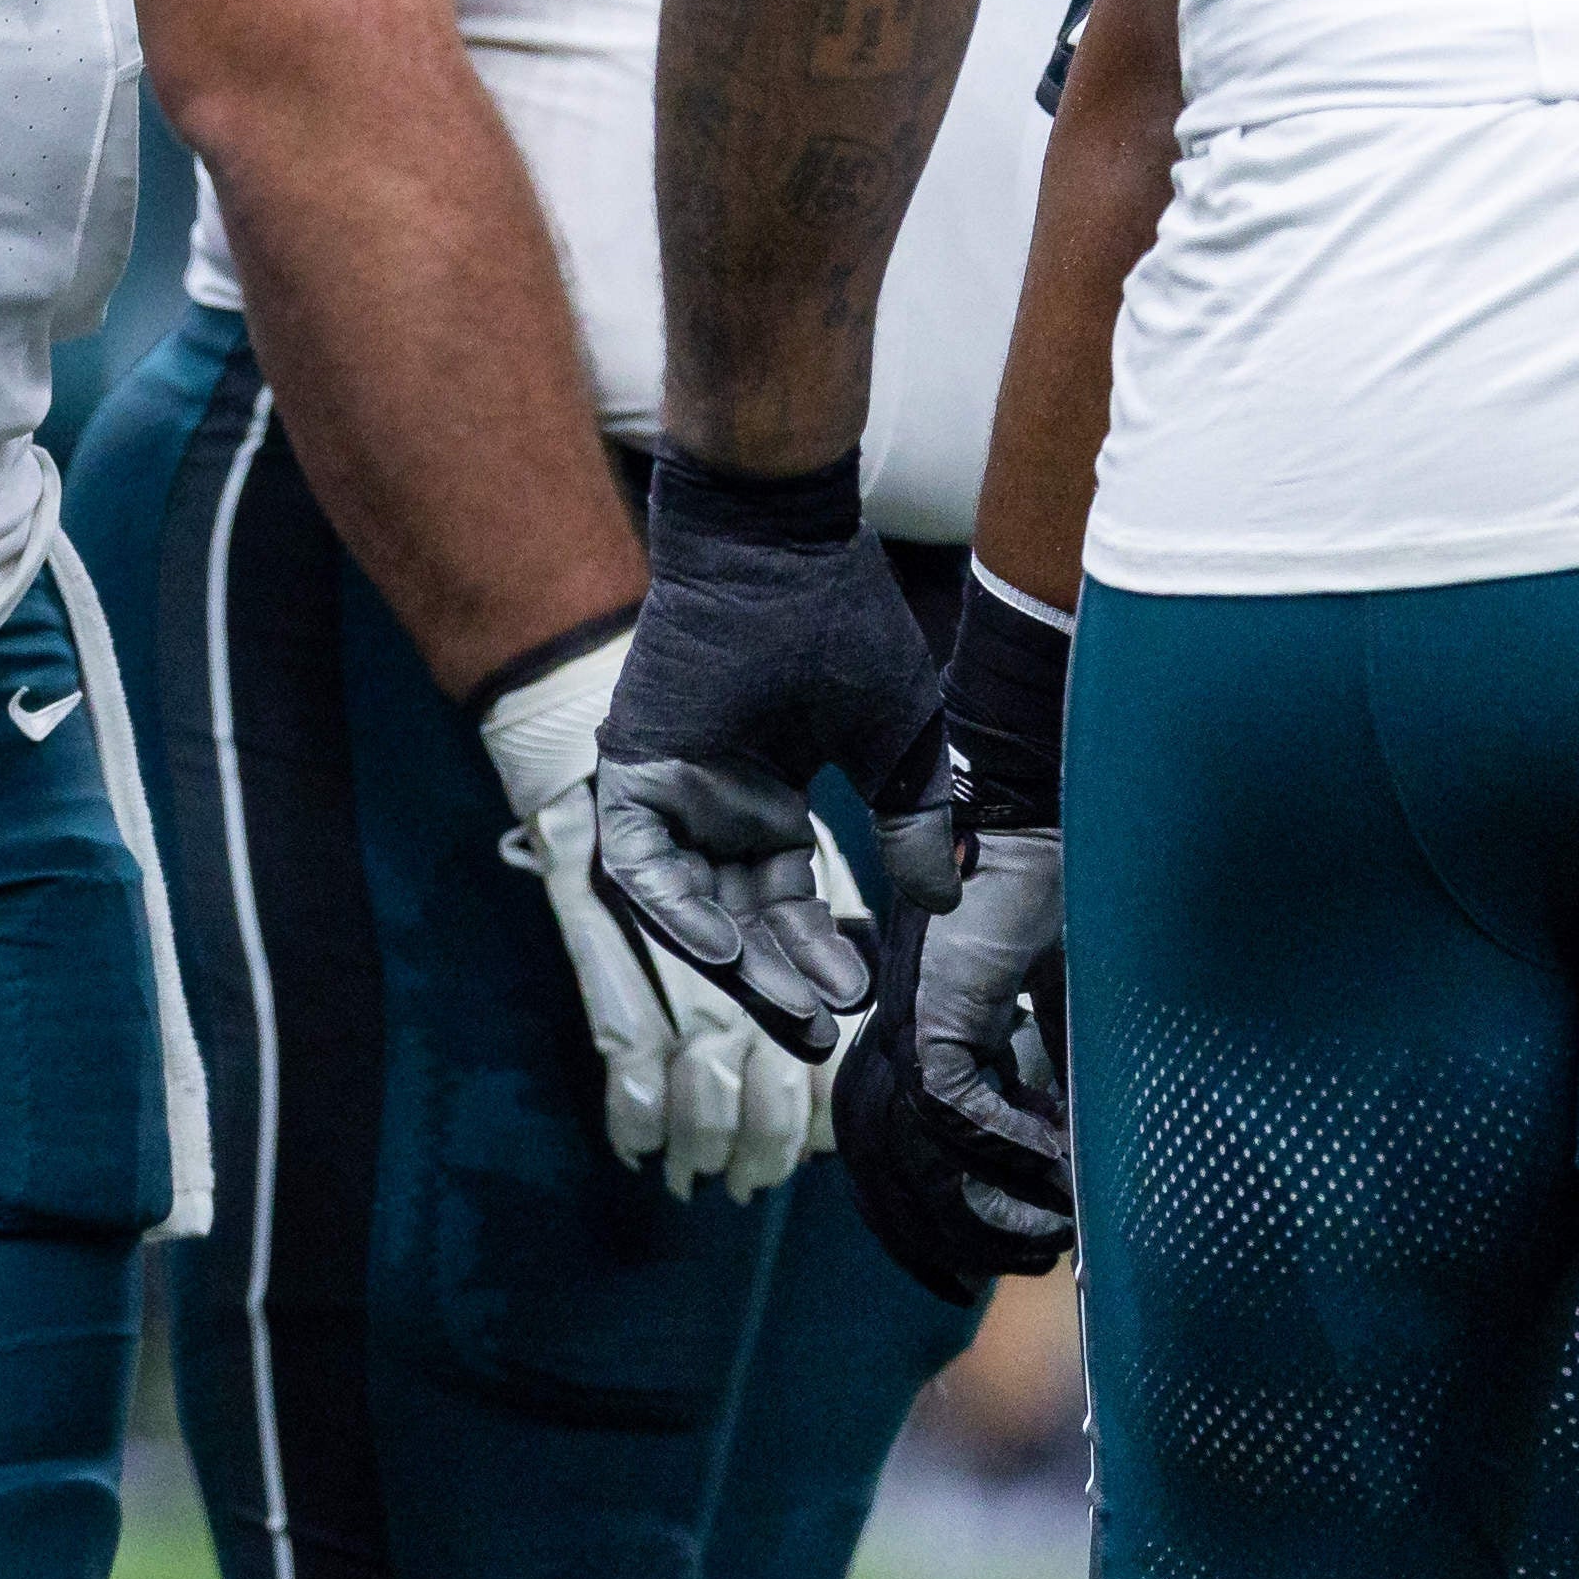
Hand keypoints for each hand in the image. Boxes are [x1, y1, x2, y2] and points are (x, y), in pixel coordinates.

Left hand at [592, 452, 956, 1059]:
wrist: (781, 544)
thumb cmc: (842, 626)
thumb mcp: (900, 742)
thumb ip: (915, 823)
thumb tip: (947, 903)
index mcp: (768, 797)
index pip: (786, 901)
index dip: (817, 953)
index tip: (857, 998)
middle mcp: (714, 801)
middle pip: (737, 916)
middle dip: (776, 978)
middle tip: (819, 1034)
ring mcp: (669, 786)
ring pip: (688, 904)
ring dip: (734, 962)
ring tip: (789, 1010)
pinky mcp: (631, 769)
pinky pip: (641, 863)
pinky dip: (676, 911)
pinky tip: (725, 952)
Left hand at [833, 826, 1070, 1297]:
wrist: (1061, 817)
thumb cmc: (1072, 895)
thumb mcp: (1072, 1006)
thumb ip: (1071, 1072)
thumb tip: (1095, 1159)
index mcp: (935, 1030)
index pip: (915, 1145)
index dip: (957, 1208)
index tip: (1024, 1247)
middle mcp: (909, 1032)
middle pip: (899, 1163)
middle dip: (963, 1226)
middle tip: (1038, 1256)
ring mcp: (914, 1019)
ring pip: (922, 1145)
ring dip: (992, 1194)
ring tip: (1058, 1225)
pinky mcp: (933, 1005)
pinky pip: (951, 1103)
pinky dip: (1008, 1142)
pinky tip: (1062, 1165)